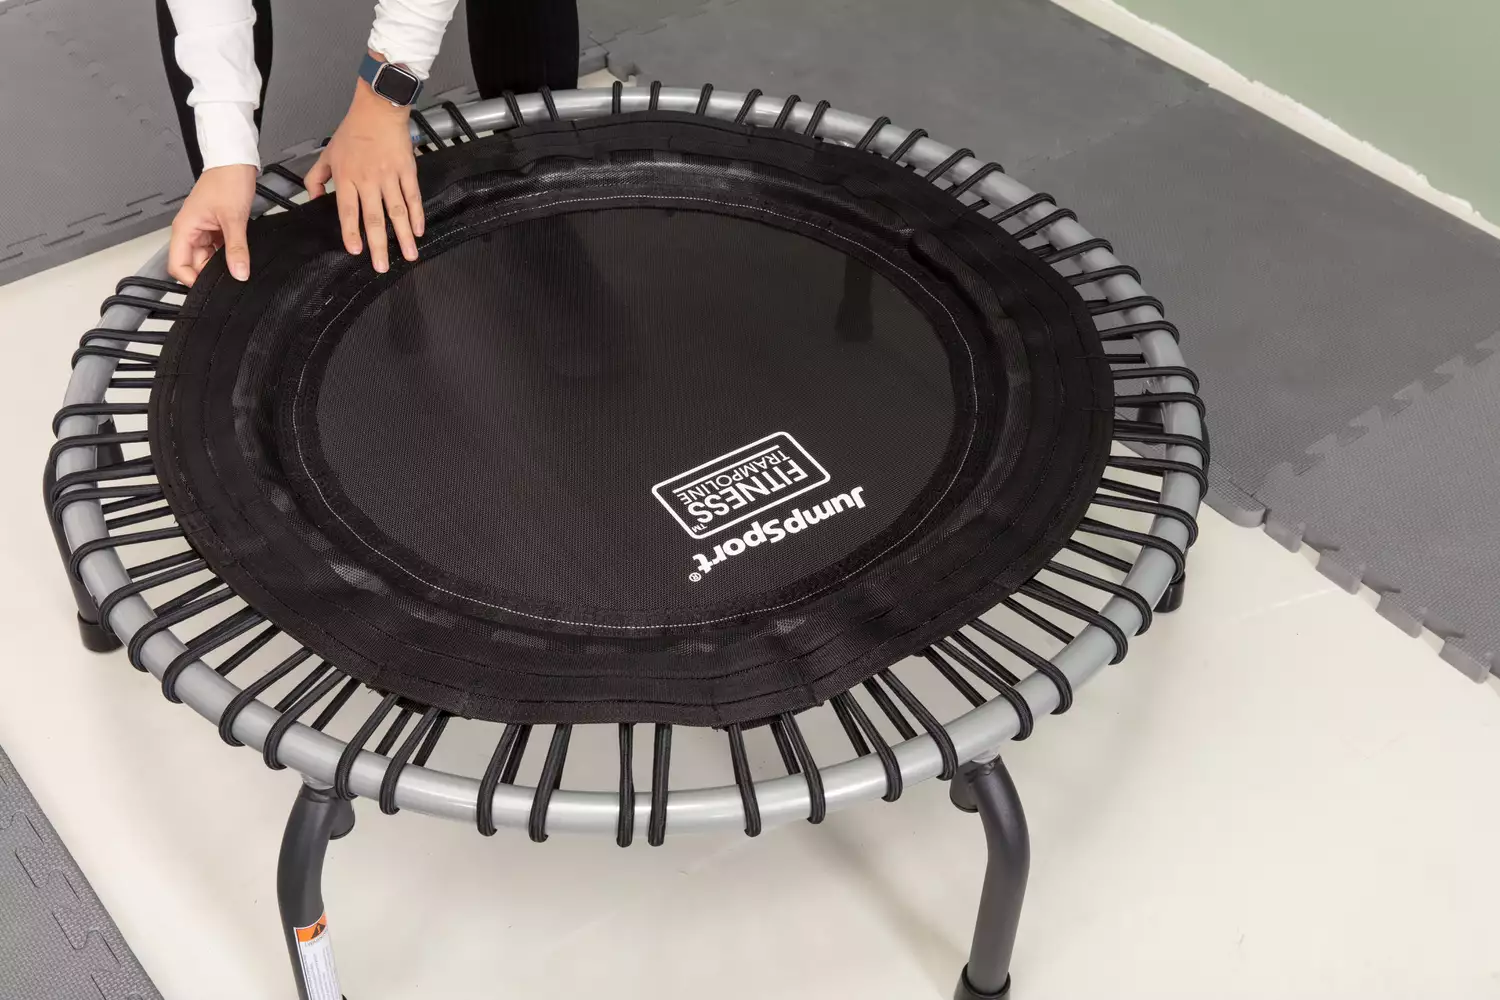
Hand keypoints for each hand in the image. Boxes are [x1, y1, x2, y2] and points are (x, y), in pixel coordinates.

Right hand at [168, 164, 256, 285]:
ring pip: (207, 258)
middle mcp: (190, 231)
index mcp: (184, 228)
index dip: (191, 280)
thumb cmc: (227, 180)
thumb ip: (236, 249)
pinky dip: (227, 255)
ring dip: (221, 264)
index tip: (211, 288)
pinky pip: (218, 249)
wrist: (236, 162)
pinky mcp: (215, 228)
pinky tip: (239, 256)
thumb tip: (239, 273)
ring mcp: (202, 230)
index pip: (177, 265)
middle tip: (231, 278)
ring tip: (237, 265)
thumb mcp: (234, 219)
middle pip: (193, 264)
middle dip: (210, 273)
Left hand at [305, 63, 423, 272]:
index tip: (356, 250)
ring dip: (403, 236)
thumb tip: (312, 199)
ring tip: (409, 256)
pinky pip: (413, 197)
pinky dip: (417, 215)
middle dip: (379, 245)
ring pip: (397, 212)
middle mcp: (368, 180)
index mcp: (347, 177)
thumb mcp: (327, 154)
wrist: (378, 109)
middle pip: (374, 218)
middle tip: (383, 266)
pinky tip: (418, 231)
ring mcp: (390, 176)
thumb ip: (316, 178)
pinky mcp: (407, 171)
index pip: (348, 211)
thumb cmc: (353, 131)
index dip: (352, 232)